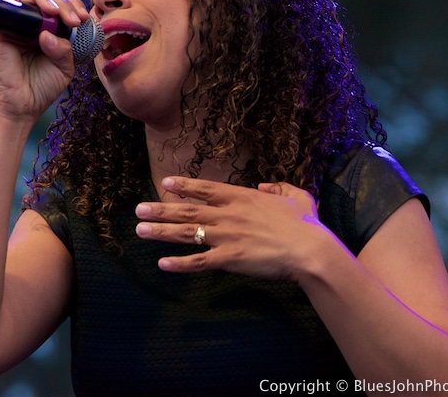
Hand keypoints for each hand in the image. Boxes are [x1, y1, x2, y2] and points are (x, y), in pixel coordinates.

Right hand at [0, 0, 91, 122]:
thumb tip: (47, 33)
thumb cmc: (43, 88)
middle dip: (63, 5)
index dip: (73, 7)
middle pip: (46, 0)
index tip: (84, 18)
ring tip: (53, 12)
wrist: (22, 106)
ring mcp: (16, 27)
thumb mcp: (64, 68)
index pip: (63, 8)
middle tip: (73, 20)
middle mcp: (34, 25)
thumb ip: (64, 49)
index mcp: (52, 31)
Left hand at [134, 177, 327, 282]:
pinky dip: (180, 263)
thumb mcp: (297, 196)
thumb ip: (279, 188)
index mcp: (242, 197)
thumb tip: (267, 185)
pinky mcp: (230, 259)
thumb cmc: (305, 224)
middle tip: (138, 209)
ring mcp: (227, 236)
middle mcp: (229, 214)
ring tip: (140, 230)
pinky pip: (200, 262)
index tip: (165, 183)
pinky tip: (163, 264)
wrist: (309, 250)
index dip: (184, 186)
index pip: (206, 189)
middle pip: (188, 211)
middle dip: (161, 209)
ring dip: (162, 232)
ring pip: (187, 234)